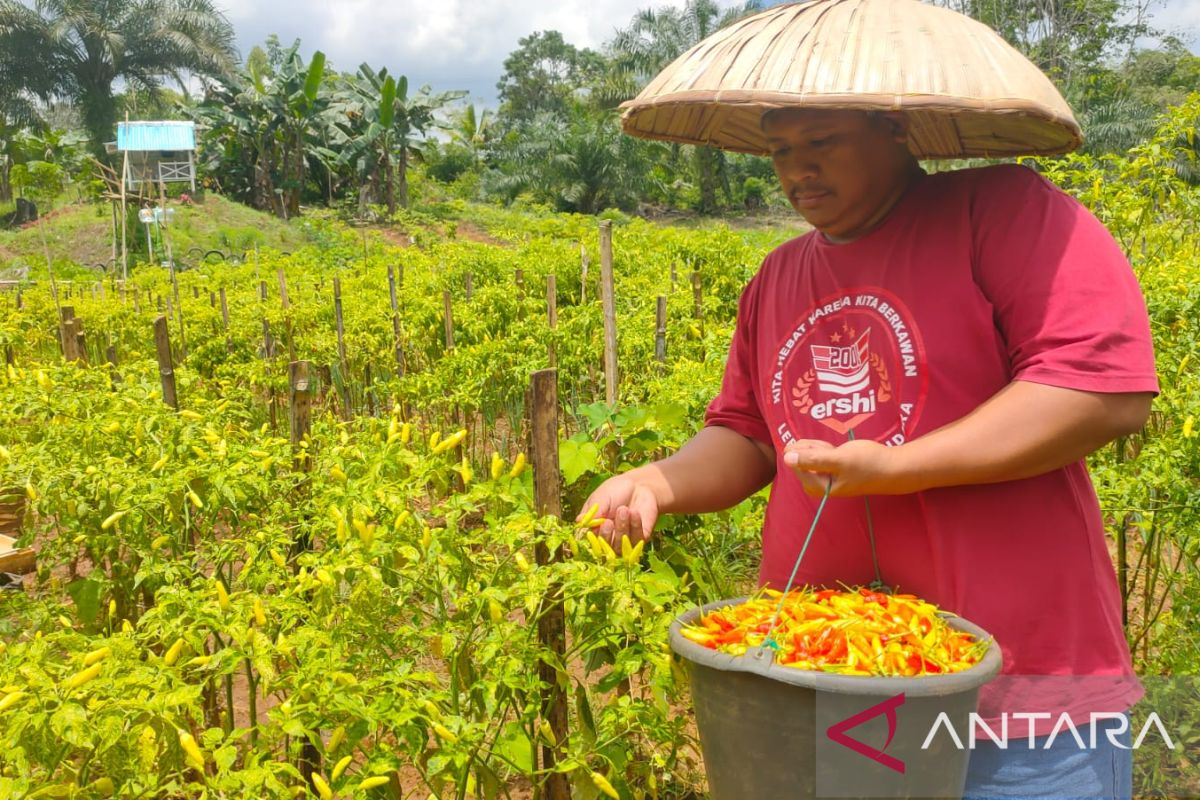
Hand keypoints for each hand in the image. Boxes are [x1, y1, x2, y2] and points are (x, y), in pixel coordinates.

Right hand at [576, 469, 661, 544]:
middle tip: (608, 522)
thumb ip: (592, 511)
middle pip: (604, 547)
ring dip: (621, 528)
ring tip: (623, 509)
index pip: (590, 540)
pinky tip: (635, 512)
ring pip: (620, 546)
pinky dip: (635, 526)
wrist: (639, 485)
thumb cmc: (616, 491)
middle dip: (606, 535)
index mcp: (595, 529)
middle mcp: (609, 538)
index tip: (593, 528)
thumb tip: (579, 522)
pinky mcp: (640, 538)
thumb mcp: (600, 498)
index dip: (591, 537)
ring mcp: (625, 540)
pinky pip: (636, 539)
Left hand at [782, 438, 905, 496]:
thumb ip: (812, 459)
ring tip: (835, 448)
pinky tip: (836, 449)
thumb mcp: (838, 459)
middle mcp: (820, 485)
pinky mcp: (835, 470)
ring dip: (820, 447)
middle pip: (801, 460)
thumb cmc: (867, 463)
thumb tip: (786, 458)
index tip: (822, 447)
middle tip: (830, 448)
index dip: (804, 449)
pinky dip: (826, 450)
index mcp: (818, 486)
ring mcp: (827, 478)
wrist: (893, 467)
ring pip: (811, 456)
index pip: (795, 464)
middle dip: (813, 448)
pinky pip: (821, 457)